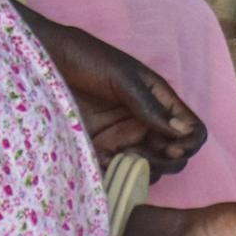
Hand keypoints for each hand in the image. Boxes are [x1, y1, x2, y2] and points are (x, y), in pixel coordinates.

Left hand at [30, 10, 203, 173]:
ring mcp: (121, 138)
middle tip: (144, 159)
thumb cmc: (85, 57)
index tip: (173, 148)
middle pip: (173, 155)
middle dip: (167, 163)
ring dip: (142, 173)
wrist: (43, 59)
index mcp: (159, 102)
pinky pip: (115, 172)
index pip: (191, 129)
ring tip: (121, 162)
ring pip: (147, 168)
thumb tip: (182, 133)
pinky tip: (105, 168)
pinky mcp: (96, 150)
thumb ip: (150, 106)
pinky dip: (116, 177)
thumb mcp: (123, 77)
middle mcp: (144, 123)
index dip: (189, 143)